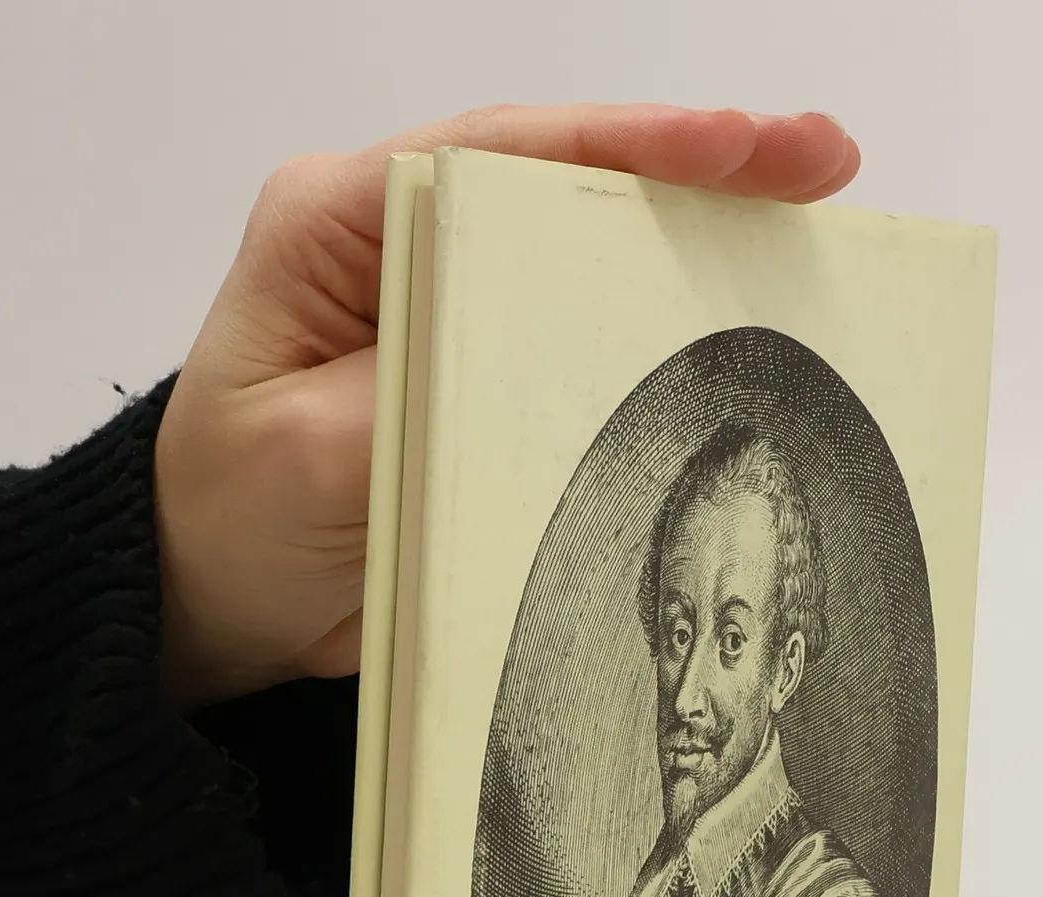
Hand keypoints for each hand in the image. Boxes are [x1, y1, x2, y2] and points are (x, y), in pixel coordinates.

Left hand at [153, 103, 860, 707]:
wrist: (221, 607)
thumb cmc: (233, 519)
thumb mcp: (310, 454)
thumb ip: (420, 388)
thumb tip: (526, 352)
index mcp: (339, 223)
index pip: (502, 151)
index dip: (631, 144)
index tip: (741, 145)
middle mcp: (400, 244)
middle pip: (565, 179)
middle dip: (698, 167)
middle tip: (822, 164)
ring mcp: (449, 308)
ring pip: (587, 251)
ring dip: (698, 240)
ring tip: (814, 224)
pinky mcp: (479, 376)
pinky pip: (582, 338)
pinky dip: (662, 329)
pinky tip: (740, 323)